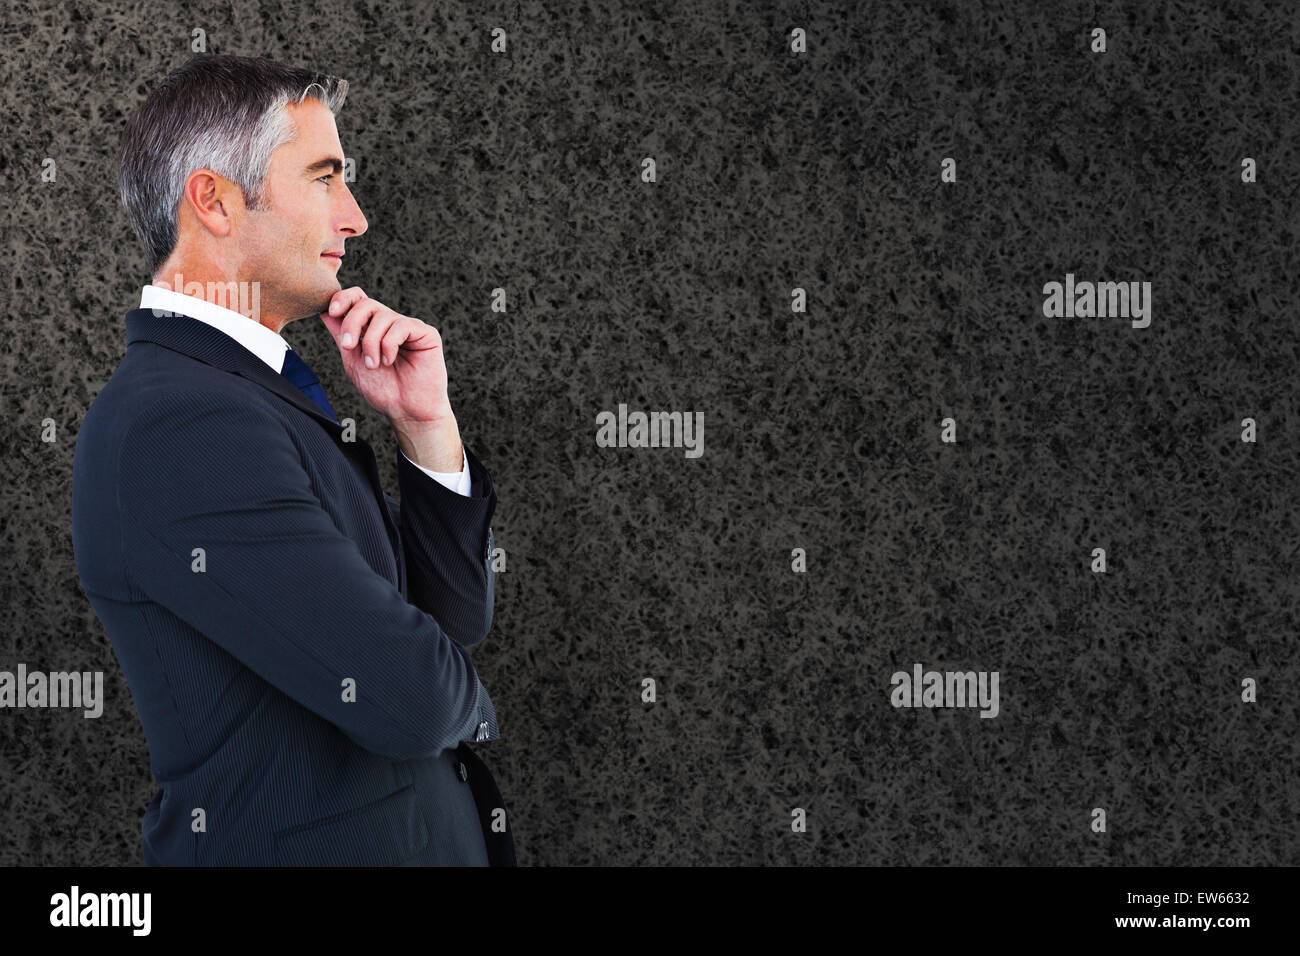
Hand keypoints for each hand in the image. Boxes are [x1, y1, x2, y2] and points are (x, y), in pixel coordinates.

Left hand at [319, 287, 453, 424]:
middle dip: (352, 323)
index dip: (343, 298)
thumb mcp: (352, 361)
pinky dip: (389, 344)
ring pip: (382, 315)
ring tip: (374, 364)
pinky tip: (389, 360)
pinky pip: (401, 326)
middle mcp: (391, 324)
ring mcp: (408, 327)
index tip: (333, 311)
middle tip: (348, 346)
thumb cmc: (383, 390)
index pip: (358, 299)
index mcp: (373, 328)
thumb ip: (341, 336)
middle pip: (366, 303)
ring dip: (371, 342)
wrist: (406, 411)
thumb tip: (324, 311)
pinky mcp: (426, 333)